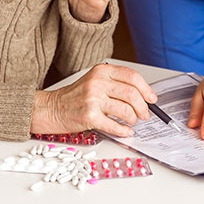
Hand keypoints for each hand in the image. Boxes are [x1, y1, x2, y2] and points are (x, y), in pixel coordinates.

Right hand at [31, 63, 155, 136]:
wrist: (51, 108)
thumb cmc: (74, 97)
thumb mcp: (94, 81)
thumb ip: (115, 84)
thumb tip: (142, 96)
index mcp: (101, 71)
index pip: (132, 76)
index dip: (146, 89)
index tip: (152, 99)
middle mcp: (97, 83)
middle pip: (132, 94)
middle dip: (143, 107)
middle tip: (145, 114)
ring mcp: (92, 99)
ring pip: (126, 110)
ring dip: (133, 119)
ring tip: (132, 122)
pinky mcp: (89, 116)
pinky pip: (114, 125)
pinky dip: (124, 131)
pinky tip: (125, 131)